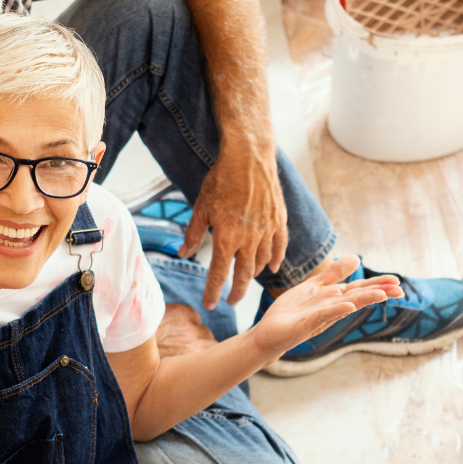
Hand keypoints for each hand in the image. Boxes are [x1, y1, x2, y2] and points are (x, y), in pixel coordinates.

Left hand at [182, 150, 288, 309]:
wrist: (249, 158)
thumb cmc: (221, 181)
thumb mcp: (201, 208)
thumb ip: (194, 234)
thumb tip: (183, 254)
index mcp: (227, 240)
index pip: (218, 275)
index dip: (212, 292)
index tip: (210, 305)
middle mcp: (249, 240)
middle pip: (243, 276)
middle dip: (236, 292)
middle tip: (232, 303)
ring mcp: (267, 231)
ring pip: (262, 262)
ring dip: (253, 275)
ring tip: (246, 280)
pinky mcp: (279, 221)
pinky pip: (279, 247)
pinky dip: (276, 259)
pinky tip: (272, 267)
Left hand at [247, 256, 400, 357]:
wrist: (269, 332)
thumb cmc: (293, 311)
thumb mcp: (314, 286)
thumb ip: (334, 273)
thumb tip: (357, 257)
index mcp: (334, 298)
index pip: (360, 289)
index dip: (378, 284)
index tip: (398, 281)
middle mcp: (331, 308)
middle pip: (358, 297)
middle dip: (378, 292)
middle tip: (400, 290)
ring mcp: (320, 317)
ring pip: (345, 305)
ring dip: (363, 300)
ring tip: (381, 295)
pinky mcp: (306, 324)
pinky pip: (323, 315)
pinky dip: (336, 310)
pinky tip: (348, 306)